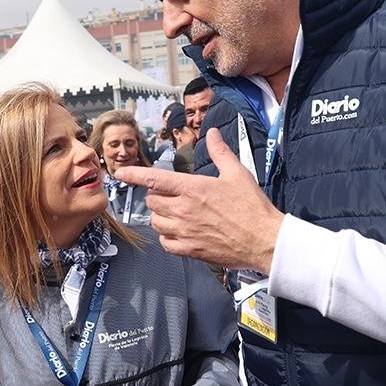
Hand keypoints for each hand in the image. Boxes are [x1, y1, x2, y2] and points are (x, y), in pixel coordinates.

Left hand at [115, 128, 283, 273]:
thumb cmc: (253, 209)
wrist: (264, 240)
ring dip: (160, 215)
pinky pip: (165, 242)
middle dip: (156, 195)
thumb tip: (212, 134)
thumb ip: (220, 152)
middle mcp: (185, 210)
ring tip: (175, 212)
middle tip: (171, 195)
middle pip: (152, 200)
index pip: (154, 179)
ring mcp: (185, 231)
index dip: (134, 174)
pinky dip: (166, 236)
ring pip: (155, 221)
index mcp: (193, 188)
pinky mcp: (190, 250)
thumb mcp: (237, 173)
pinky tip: (177, 231)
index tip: (121, 173)